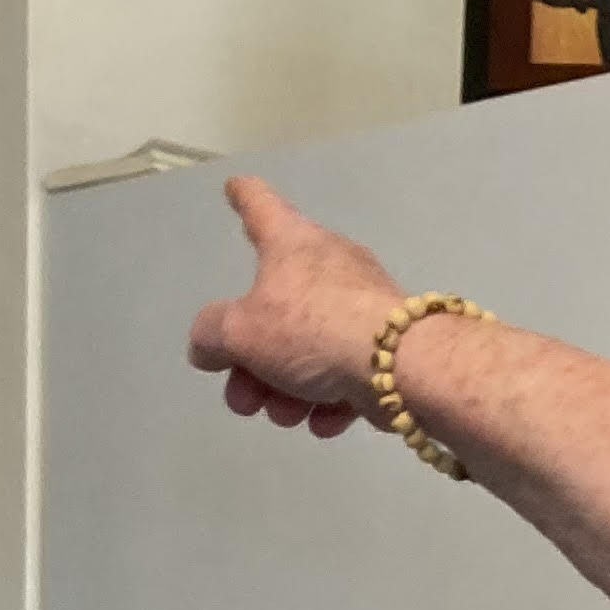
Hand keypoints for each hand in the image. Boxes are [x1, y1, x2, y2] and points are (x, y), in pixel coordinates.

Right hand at [184, 175, 404, 438]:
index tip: (235, 187)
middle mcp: (330, 266)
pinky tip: (323, 422)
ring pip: (310, 350)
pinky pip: (346, 374)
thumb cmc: (311, 329)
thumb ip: (212, 336)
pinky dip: (329, 400)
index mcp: (292, 244)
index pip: (260, 206)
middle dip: (252, 360)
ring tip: (283, 416)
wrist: (400, 365)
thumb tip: (209, 344)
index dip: (243, 197)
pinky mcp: (388, 348)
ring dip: (286, 389)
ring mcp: (363, 307)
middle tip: (242, 398)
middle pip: (277, 307)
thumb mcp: (240, 333)